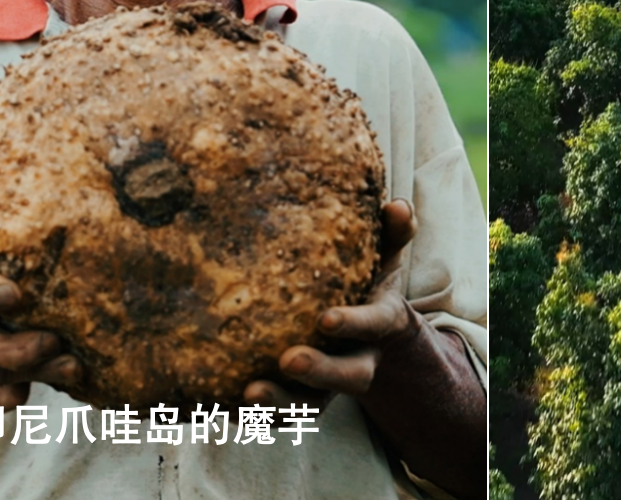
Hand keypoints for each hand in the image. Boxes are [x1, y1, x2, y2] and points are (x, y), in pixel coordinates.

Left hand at [244, 199, 418, 409]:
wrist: (376, 344)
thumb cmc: (369, 286)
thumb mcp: (385, 259)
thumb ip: (394, 233)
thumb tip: (398, 205)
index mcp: (380, 325)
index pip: (372, 326)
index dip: (353, 323)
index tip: (325, 319)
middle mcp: (359, 360)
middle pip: (346, 377)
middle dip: (319, 372)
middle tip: (288, 361)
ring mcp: (330, 387)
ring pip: (310, 405)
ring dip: (281, 403)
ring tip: (250, 394)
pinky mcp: (303, 399)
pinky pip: (281, 414)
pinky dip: (257, 414)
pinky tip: (222, 405)